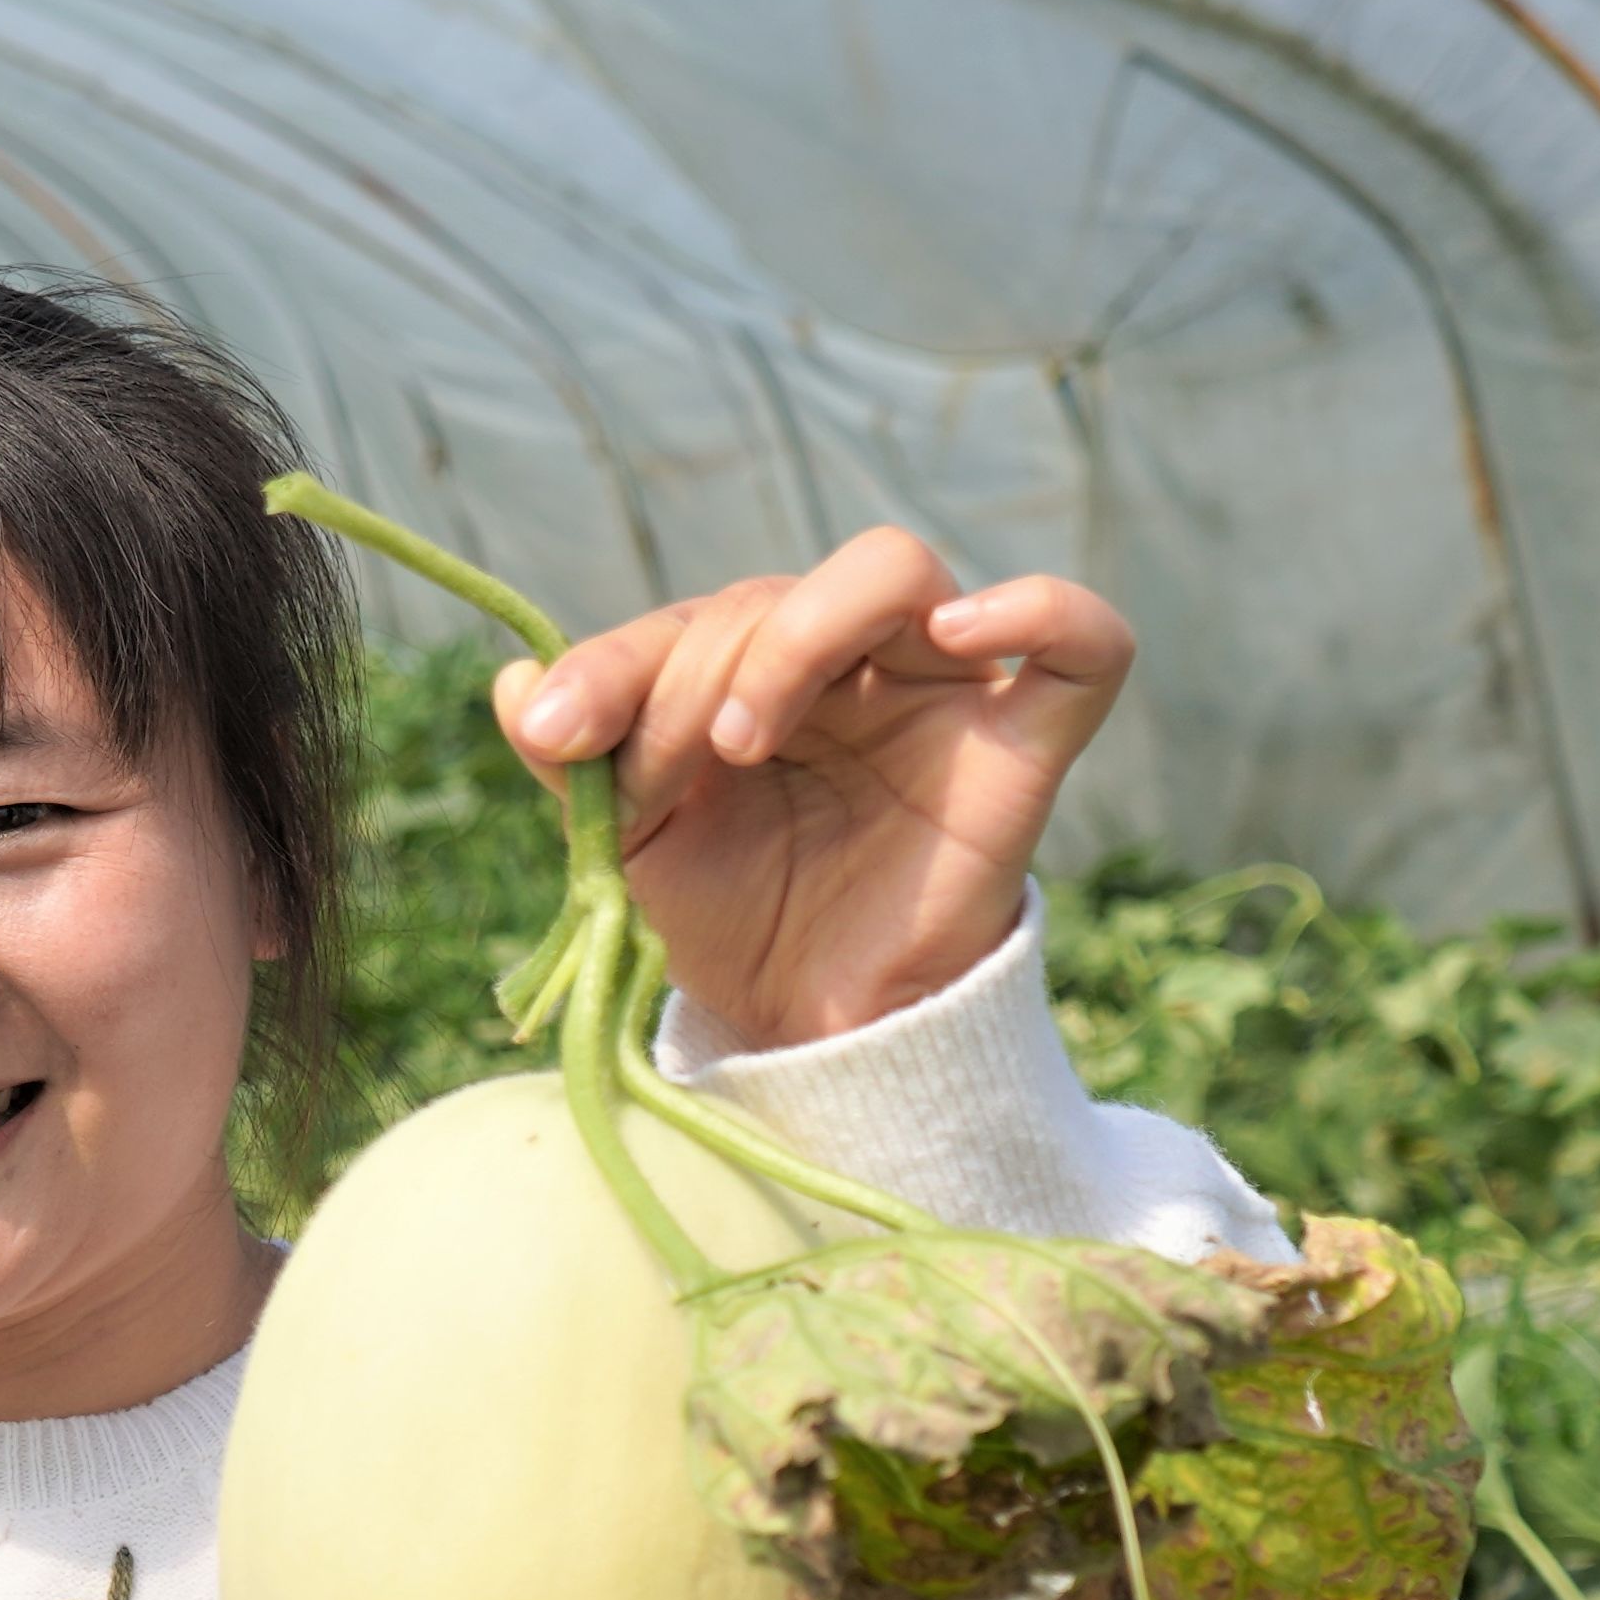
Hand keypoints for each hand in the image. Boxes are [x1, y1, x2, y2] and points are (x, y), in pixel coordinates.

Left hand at [495, 528, 1133, 1048]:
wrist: (813, 1028)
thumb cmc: (732, 919)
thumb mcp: (633, 843)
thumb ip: (580, 761)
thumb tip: (515, 681)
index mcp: (757, 667)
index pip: (689, 619)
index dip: (615, 665)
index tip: (559, 735)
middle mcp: (850, 661)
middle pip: (777, 591)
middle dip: (699, 675)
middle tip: (679, 772)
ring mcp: (941, 692)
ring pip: (895, 571)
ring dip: (798, 634)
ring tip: (743, 737)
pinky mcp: (1025, 746)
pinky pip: (1083, 642)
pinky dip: (1038, 609)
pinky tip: (960, 632)